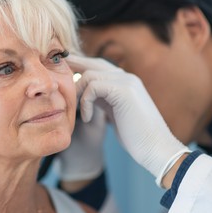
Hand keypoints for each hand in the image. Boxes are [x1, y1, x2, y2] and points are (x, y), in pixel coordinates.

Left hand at [67, 55, 189, 186]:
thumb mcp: (115, 114)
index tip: (63, 72)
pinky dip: (85, 102)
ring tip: (77, 111)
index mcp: (125, 82)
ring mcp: (127, 81)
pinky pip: (93, 86)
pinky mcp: (124, 90)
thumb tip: (85, 95)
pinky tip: (86, 118)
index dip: (80, 67)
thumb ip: (103, 101)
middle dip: (73, 66)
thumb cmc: (136, 137)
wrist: (156, 149)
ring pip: (90, 75)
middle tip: (55, 71)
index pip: (98, 66)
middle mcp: (127, 77)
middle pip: (93, 63)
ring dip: (78, 93)